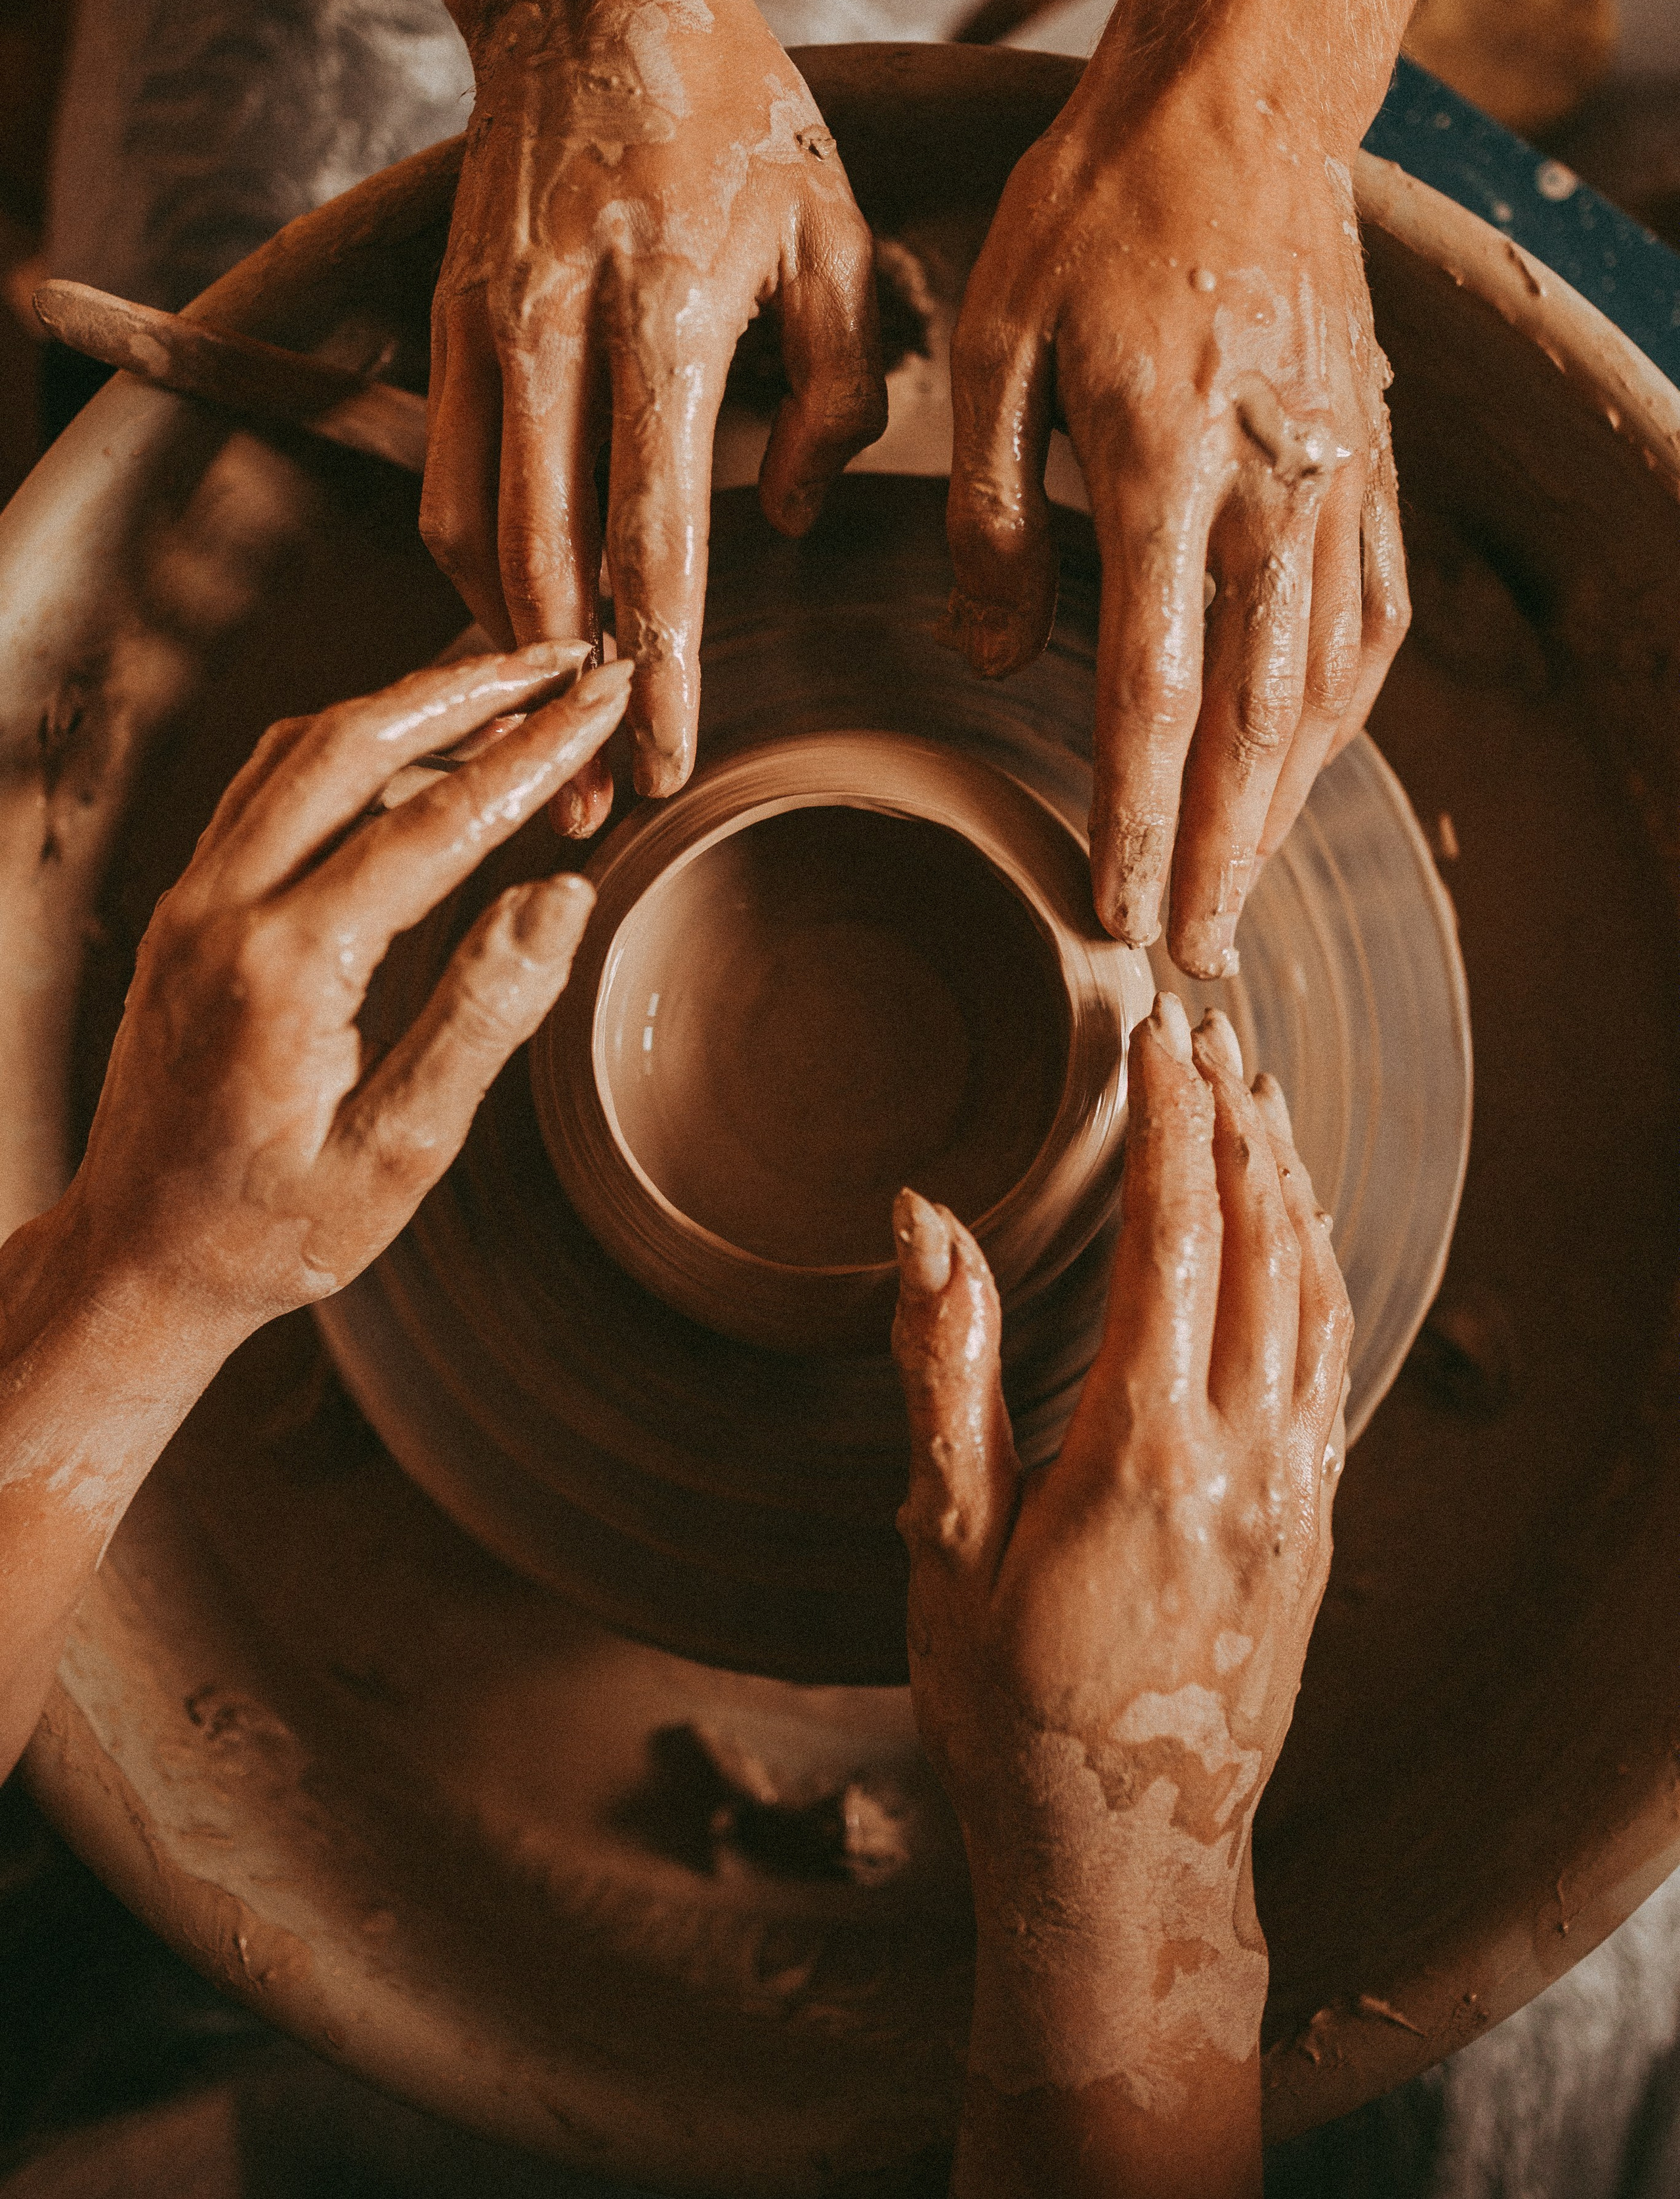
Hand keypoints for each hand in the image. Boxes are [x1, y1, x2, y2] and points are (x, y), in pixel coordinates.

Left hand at [57, 643, 629, 1333]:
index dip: (531, 754)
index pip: (434, 823)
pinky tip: (407, 750)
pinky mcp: (186, 908)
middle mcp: (222, 910)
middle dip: (470, 689)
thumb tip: (560, 897)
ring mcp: (192, 900)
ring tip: (502, 685)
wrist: (142, 1259)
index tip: (603, 701)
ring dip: (405, 704)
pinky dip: (346, 745)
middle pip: (353, 744)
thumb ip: (482, 1016)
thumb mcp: (400, 1154)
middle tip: (563, 659)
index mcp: (284, 969)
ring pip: (299, 749)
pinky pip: (264, 786)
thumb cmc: (276, 1230)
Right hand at [418, 0, 886, 828]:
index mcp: (665, 312)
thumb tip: (782, 524)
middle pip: (540, 561)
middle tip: (588, 808)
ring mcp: (482, 326)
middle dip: (558, 702)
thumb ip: (830, 394)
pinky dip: (473, 572)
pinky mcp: (442, 324)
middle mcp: (554, 326)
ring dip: (500, 652)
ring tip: (539, 743)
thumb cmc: (743, 122)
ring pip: (469, 532)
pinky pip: (445, 480)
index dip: (654, 668)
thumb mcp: (837, 239)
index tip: (660, 763)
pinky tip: (514, 630)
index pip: (653, 537)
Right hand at [890, 995, 1350, 2193]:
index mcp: (1144, 1457)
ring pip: (1315, 1296)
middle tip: (1210, 1032)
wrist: (1126, 1859)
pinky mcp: (1313, 1529)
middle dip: (1236, 1123)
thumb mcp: (943, 1545)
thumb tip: (925, 1223)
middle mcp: (1243, 1463)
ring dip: (1289, 1186)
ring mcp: (1295, 1497)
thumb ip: (944, 1371)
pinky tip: (1296, 1236)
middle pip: (1261, 1244)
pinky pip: (1332, 1364)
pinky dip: (1318, 1272)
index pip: (1175, 1238)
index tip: (1159, 1036)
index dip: (1170, 1122)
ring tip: (1258, 1101)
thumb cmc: (1008, 1711)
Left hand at [945, 55, 1406, 977]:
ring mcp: (1336, 481)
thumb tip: (992, 659)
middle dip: (1221, 853)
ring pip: (1323, 687)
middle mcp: (1269, 485)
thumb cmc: (1093, 212)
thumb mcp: (992, 338)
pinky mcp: (1369, 469)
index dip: (1135, 811)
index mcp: (1162, 456)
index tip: (1115, 907)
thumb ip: (992, 512)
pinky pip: (1368, 624)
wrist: (1240, 101)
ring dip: (1280, 805)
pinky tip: (1298, 770)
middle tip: (1188, 959)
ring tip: (1236, 893)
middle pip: (1253, 716)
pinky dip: (1335, 717)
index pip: (1151, 681)